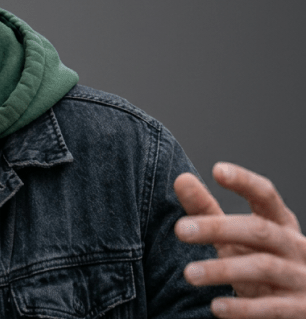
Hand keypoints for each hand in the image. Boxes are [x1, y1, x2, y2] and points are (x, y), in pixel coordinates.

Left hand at [174, 162, 305, 317]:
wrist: (301, 306)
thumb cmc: (263, 262)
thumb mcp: (237, 237)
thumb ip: (208, 210)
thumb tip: (181, 179)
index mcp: (280, 224)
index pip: (265, 195)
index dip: (244, 182)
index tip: (217, 170)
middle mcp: (294, 246)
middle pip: (258, 230)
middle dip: (218, 228)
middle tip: (180, 229)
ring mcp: (301, 278)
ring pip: (263, 267)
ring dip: (223, 269)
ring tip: (189, 273)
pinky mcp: (300, 309)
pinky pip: (272, 308)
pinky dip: (244, 308)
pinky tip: (216, 308)